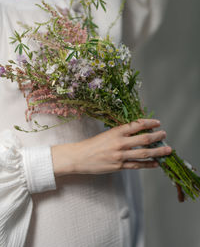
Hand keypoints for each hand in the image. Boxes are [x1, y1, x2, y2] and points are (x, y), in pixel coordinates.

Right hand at [51, 118, 171, 176]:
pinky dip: (148, 164)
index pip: (137, 125)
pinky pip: (137, 166)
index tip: (157, 123)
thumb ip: (121, 132)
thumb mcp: (107, 133)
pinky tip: (156, 163)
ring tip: (167, 150)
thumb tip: (138, 129)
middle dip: (157, 136)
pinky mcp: (119, 166)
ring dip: (158, 151)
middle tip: (164, 134)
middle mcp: (120, 143)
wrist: (80, 157)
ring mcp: (120, 156)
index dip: (150, 123)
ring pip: (144, 153)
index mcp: (116, 132)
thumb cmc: (92, 144)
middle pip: (144, 139)